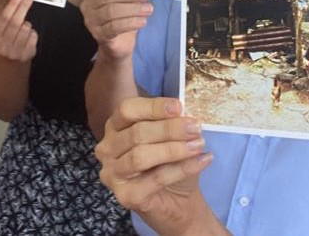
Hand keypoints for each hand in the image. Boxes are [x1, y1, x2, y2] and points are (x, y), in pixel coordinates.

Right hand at [0, 0, 37, 61]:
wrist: (9, 66)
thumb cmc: (6, 43)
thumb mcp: (0, 33)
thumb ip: (5, 19)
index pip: (4, 17)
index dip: (13, 4)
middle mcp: (2, 46)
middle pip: (16, 21)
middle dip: (24, 6)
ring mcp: (14, 52)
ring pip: (26, 29)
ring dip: (27, 24)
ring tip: (24, 27)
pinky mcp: (26, 56)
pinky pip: (33, 37)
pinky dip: (33, 33)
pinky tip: (28, 36)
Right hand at [81, 0, 152, 59]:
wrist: (118, 42)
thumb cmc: (121, 17)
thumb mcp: (125, 1)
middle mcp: (88, 5)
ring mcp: (91, 21)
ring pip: (111, 11)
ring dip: (132, 9)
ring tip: (148, 9)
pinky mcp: (99, 35)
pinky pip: (114, 27)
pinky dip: (131, 23)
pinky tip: (142, 21)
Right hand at [95, 97, 217, 234]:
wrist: (178, 201)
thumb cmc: (171, 163)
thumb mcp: (171, 137)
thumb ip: (172, 123)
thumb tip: (185, 114)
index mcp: (115, 128)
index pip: (127, 110)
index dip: (153, 107)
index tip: (179, 107)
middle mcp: (107, 149)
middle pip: (136, 133)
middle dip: (170, 129)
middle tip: (196, 127)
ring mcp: (112, 174)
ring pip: (141, 156)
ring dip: (174, 149)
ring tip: (199, 145)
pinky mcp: (125, 196)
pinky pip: (156, 179)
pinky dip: (182, 169)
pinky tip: (201, 161)